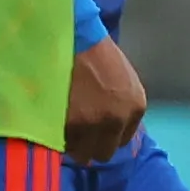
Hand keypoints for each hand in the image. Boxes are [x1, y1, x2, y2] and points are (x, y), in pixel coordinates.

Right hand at [66, 36, 147, 163]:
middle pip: (104, 152)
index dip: (107, 136)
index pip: (123, 140)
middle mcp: (117, 120)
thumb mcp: (123, 79)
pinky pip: (62, 144)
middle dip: (91, 145)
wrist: (70, 37)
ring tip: (63, 128)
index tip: (95, 131)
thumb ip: (122, 106)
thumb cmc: (95, 51)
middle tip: (77, 134)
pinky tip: (53, 123)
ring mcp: (91, 125)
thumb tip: (112, 129)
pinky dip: (56, 137)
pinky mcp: (66, 126)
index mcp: (135, 106)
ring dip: (73, 144)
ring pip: (82, 153)